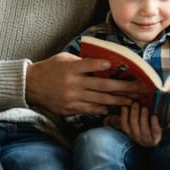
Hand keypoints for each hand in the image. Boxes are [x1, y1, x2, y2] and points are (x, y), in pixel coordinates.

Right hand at [25, 52, 148, 115]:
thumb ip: (81, 62)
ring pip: (99, 100)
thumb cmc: (49, 69)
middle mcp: (73, 84)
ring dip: (118, 101)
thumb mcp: (63, 59)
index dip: (104, 66)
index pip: (91, 66)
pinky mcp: (70, 108)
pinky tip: (112, 109)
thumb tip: (102, 63)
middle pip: (102, 86)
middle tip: (139, 88)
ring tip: (132, 101)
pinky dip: (101, 109)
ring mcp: (72, 98)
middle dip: (124, 87)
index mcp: (71, 69)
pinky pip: (89, 110)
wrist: (30, 86)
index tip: (118, 66)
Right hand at [105, 102, 162, 146]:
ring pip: (143, 127)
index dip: (124, 115)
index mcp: (130, 133)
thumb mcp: (133, 127)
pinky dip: (154, 123)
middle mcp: (137, 136)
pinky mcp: (156, 138)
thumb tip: (114, 112)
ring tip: (145, 107)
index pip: (124, 125)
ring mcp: (146, 138)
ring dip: (143, 115)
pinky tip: (154, 116)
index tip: (125, 106)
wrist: (155, 143)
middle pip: (133, 124)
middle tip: (136, 103)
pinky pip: (155, 131)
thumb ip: (125, 120)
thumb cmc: (143, 131)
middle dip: (134, 112)